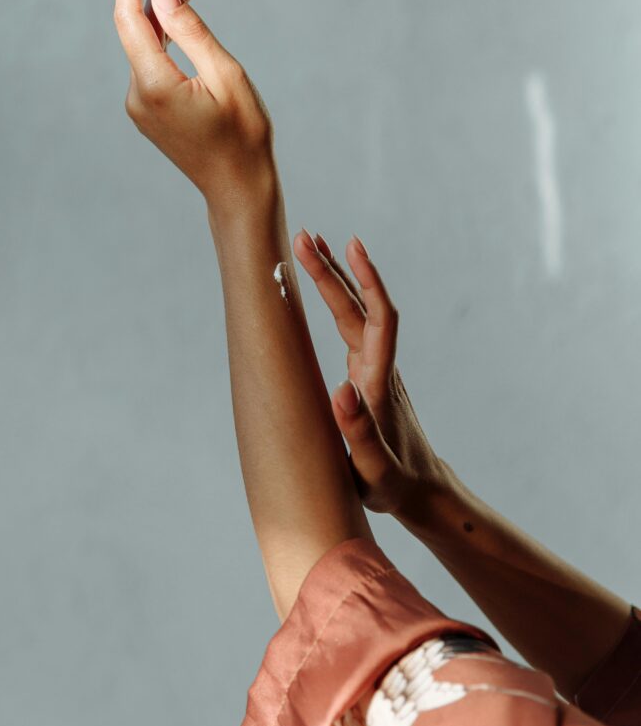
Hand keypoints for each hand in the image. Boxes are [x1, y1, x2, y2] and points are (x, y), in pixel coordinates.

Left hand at [114, 0, 274, 209]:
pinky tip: (180, 18)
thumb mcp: (226, 75)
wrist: (239, 188)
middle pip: (138, 28)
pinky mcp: (149, 111)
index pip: (131, 19)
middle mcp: (137, 96)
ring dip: (163, 13)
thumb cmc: (243, 135)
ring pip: (145, 45)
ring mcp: (140, 106)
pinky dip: (165, 39)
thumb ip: (190, 30)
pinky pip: (151, 64)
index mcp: (154, 86)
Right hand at [293, 230, 451, 516]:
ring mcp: (373, 368)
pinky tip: (324, 292)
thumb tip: (341, 391)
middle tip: (305, 236)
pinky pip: (351, 327)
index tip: (350, 247)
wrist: (420, 490)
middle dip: (333, 270)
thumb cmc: (394, 484)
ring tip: (311, 246)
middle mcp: (379, 367)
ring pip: (354, 313)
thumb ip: (359, 433)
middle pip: (359, 307)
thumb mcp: (373, 468)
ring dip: (334, 279)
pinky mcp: (366, 375)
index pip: (379, 319)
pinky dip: (336, 301)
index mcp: (379, 382)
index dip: (367, 281)